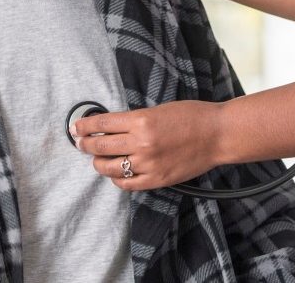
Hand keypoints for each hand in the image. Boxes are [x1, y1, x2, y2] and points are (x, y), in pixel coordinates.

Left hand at [71, 100, 225, 190]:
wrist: (218, 134)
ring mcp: (148, 164)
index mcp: (141, 120)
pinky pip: (127, 184)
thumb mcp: (159, 110)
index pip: (102, 124)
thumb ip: (135, 120)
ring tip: (97, 159)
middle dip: (85, 144)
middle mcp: (141, 143)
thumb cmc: (192, 116)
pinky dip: (117, 179)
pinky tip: (117, 173)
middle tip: (80, 143)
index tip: (76, 127)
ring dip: (99, 163)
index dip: (85, 126)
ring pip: (110, 168)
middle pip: (101, 146)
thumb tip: (111, 127)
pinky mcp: (157, 179)